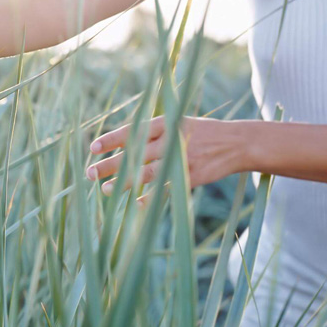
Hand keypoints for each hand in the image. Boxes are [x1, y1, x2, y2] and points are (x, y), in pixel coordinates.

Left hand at [85, 115, 247, 195]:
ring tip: (105, 190)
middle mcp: (171, 140)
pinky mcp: (192, 177)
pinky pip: (166, 188)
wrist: (238, 143)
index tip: (93, 147)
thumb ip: (156, 131)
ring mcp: (181, 159)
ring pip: (147, 172)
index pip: (133, 131)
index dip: (112, 139)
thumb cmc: (204, 132)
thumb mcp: (180, 122)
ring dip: (124, 182)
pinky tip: (136, 204)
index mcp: (167, 123)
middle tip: (89, 173)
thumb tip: (126, 142)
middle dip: (110, 164)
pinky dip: (151, 197)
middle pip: (134, 153)